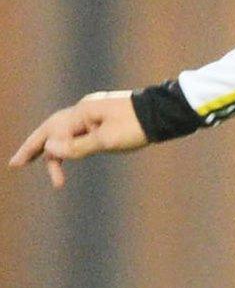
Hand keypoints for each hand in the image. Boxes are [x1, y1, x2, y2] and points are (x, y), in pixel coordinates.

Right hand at [10, 91, 148, 187]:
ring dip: (58, 153)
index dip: (36, 149)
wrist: (166, 113)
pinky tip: (70, 159)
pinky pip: (81, 133)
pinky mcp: (105, 120)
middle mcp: (85, 109)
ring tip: (55, 177)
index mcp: (83, 111)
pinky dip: (74, 147)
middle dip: (35, 147)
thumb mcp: (109, 140)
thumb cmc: (139, 126)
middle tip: (17, 164)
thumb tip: (50, 149)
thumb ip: (79, 146)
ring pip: (67, 132)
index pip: (52, 131)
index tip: (23, 165)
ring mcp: (95, 113)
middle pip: (53, 129)